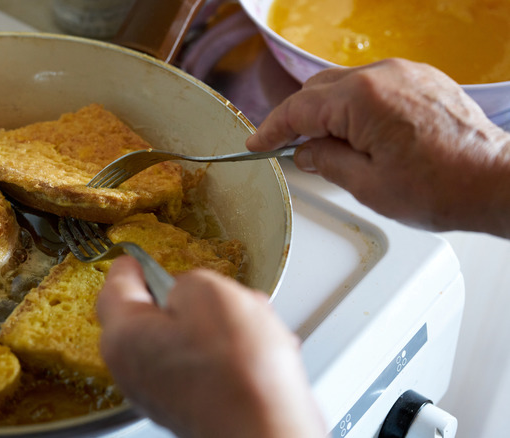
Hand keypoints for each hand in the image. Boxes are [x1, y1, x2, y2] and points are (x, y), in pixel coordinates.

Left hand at [96, 256, 325, 437]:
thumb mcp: (208, 292)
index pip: (115, 286)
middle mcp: (132, 370)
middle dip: (188, 300)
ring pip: (181, 341)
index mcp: (123, 336)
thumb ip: (185, 281)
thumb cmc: (237, 373)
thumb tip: (185, 290)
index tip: (138, 257)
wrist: (266, 431)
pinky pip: (201, 367)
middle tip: (217, 292)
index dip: (133, 264)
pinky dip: (225, 356)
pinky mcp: (187, 408)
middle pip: (151, 316)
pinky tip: (257, 352)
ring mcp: (158, 393)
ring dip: (214, 327)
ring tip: (250, 323)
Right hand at [246, 58, 509, 236]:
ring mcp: (405, 74)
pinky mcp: (422, 80)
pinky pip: (373, 84)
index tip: (256, 144)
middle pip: (318, 90)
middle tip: (284, 148)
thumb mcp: (366, 185)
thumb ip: (326, 161)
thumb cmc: (441, 188)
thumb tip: (306, 151)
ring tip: (325, 146)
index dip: (271, 128)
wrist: (495, 182)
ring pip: (344, 84)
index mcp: (361, 99)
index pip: (299, 108)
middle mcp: (382, 75)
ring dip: (327, 111)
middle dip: (297, 118)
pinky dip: (355, 105)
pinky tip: (356, 132)